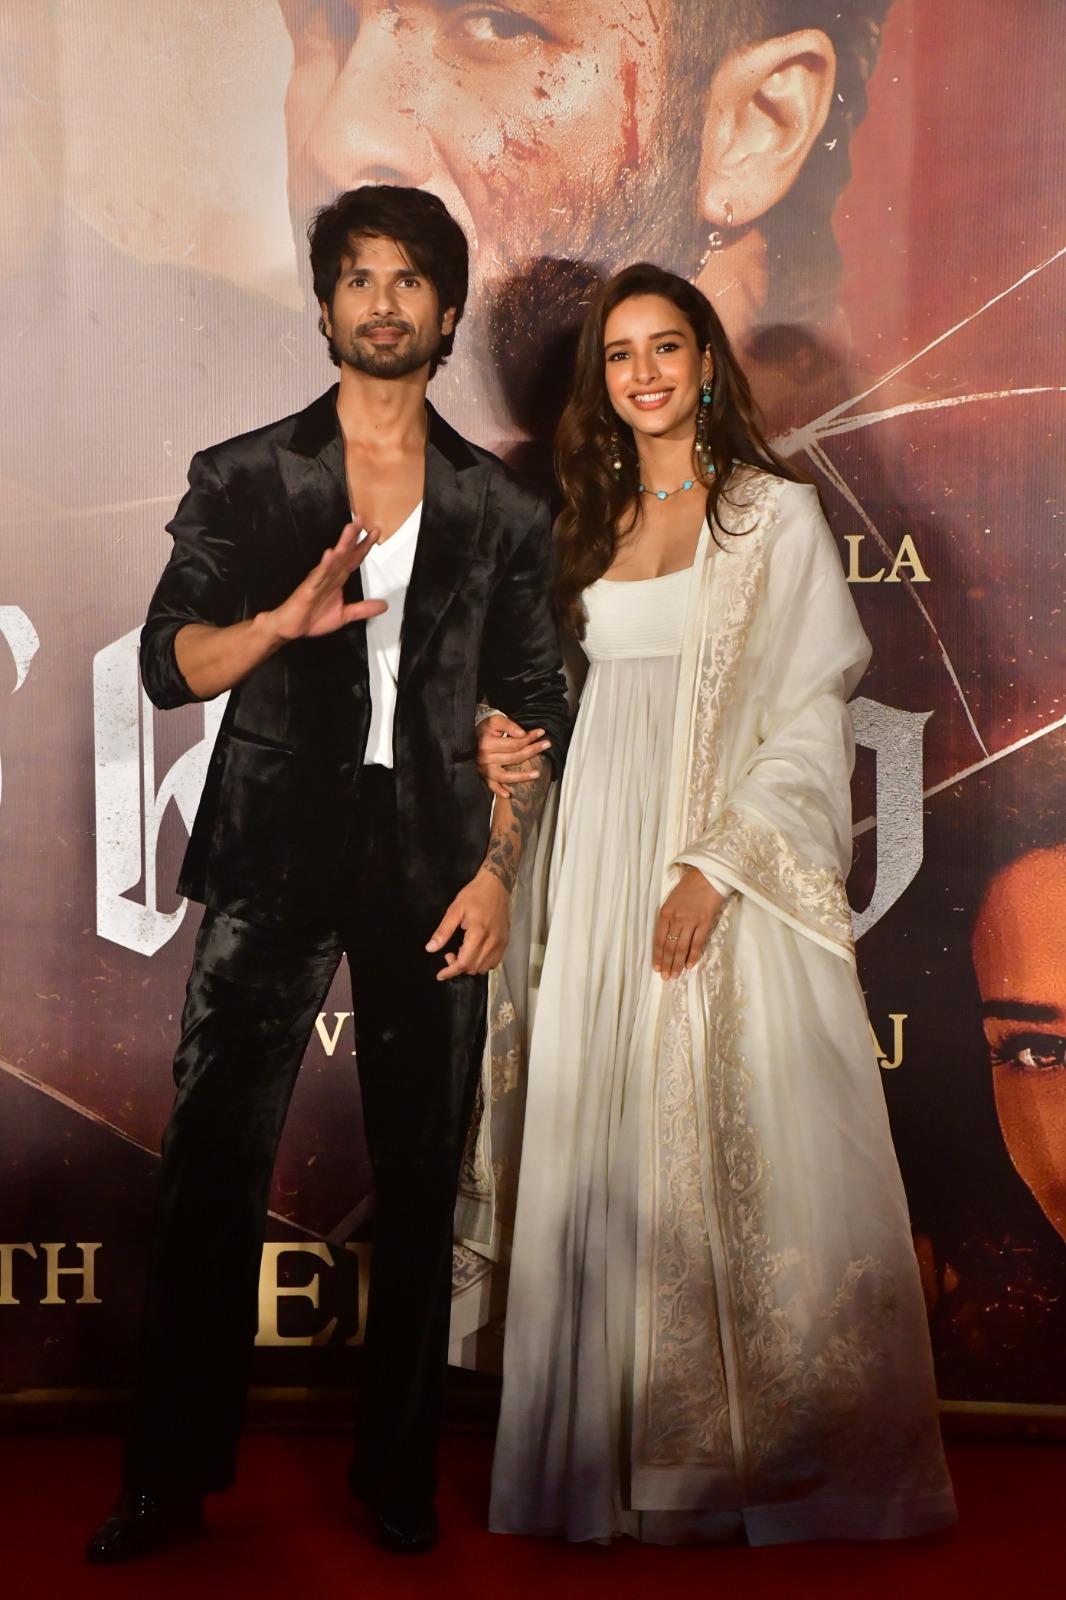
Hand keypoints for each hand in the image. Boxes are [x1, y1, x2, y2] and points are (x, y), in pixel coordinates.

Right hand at [267, 520, 386, 642]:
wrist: (290, 628)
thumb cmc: (312, 618)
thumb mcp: (345, 615)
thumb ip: (363, 609)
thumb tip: (384, 605)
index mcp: (338, 579)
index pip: (354, 559)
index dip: (365, 546)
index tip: (376, 533)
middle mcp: (329, 575)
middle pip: (345, 553)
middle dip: (354, 537)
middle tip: (361, 520)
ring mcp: (318, 579)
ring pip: (333, 559)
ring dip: (342, 544)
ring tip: (350, 529)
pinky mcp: (308, 588)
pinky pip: (318, 575)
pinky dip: (325, 564)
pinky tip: (331, 553)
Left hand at [426, 868, 510, 980]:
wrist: (496, 885)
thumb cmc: (474, 895)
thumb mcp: (455, 910)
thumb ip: (443, 931)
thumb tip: (430, 948)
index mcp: (478, 933)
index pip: (464, 962)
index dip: (450, 971)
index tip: (440, 974)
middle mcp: (492, 941)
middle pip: (473, 967)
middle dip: (458, 967)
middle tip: (449, 953)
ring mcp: (501, 943)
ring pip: (484, 967)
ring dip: (470, 966)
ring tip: (462, 952)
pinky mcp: (505, 942)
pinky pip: (494, 962)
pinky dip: (482, 963)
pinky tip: (474, 953)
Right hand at [476, 713, 550, 798]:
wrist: (469, 735)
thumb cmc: (485, 727)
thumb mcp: (495, 720)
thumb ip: (509, 726)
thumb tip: (523, 734)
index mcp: (488, 743)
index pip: (515, 743)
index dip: (529, 738)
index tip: (541, 733)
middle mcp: (485, 758)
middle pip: (514, 758)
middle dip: (532, 751)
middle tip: (547, 745)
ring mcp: (484, 769)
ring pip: (506, 775)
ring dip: (522, 777)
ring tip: (537, 774)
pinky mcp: (484, 775)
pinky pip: (491, 786)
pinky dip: (499, 791)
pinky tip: (508, 795)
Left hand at [652, 867, 726, 979]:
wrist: (709, 874)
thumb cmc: (689, 885)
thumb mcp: (672, 899)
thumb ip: (668, 916)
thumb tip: (667, 934)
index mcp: (665, 912)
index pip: (658, 939)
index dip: (657, 955)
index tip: (656, 967)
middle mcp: (676, 918)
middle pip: (669, 946)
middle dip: (666, 963)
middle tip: (665, 977)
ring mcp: (691, 921)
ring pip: (681, 947)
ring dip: (678, 963)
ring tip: (675, 975)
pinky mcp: (705, 922)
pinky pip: (697, 943)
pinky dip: (693, 955)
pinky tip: (690, 965)